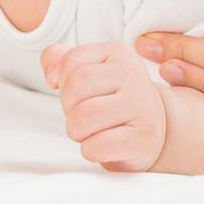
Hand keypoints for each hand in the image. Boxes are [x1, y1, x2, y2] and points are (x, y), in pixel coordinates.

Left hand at [40, 42, 168, 172]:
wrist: (153, 128)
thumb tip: (50, 75)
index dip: (63, 82)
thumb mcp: (89, 71)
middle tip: (81, 115)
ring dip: (77, 131)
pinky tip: (100, 146)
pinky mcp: (143, 138)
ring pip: (85, 116)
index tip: (77, 94)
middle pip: (76, 86)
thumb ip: (59, 61)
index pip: (70, 61)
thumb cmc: (113, 99)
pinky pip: (98, 145)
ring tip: (89, 131)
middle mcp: (133, 75)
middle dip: (68, 107)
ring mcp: (141, 106)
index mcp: (118, 53)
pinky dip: (90, 150)